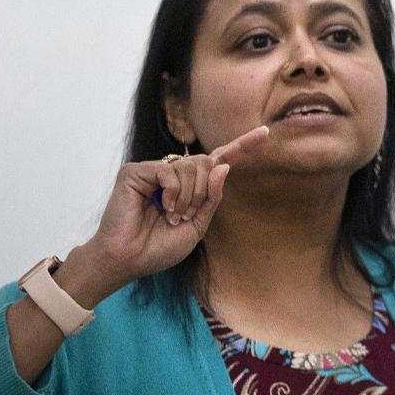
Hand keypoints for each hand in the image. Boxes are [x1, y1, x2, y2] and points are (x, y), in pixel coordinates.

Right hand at [65, 126, 270, 301]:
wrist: (130, 260)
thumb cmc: (158, 249)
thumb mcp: (197, 226)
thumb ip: (212, 198)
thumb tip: (222, 166)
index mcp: (188, 187)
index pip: (218, 162)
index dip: (241, 147)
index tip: (265, 133)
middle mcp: (171, 174)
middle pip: (206, 162)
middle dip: (203, 193)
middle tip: (184, 216)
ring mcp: (153, 171)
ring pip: (191, 165)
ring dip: (188, 197)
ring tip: (171, 216)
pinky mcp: (136, 171)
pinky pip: (170, 170)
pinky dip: (172, 192)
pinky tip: (161, 208)